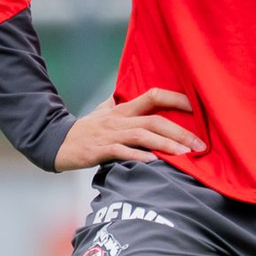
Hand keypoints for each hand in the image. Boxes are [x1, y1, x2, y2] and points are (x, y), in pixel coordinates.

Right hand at [53, 88, 206, 171]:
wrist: (55, 142)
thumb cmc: (84, 128)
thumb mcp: (102, 111)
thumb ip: (117, 103)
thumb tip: (122, 92)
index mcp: (124, 108)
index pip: (154, 95)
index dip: (176, 98)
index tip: (197, 108)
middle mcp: (120, 118)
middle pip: (155, 120)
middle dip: (181, 132)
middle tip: (200, 145)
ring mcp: (110, 134)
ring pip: (143, 135)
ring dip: (166, 145)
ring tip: (185, 155)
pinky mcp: (100, 150)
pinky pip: (122, 152)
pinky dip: (139, 156)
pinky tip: (155, 163)